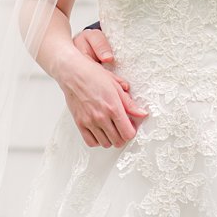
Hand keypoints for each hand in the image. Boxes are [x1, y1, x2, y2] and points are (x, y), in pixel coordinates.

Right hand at [61, 26, 145, 147]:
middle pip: (118, 141)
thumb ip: (130, 104)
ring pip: (106, 143)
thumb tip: (142, 113)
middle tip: (122, 127)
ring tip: (111, 128)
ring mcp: (89, 121)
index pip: (128, 133)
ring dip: (111, 139)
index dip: (132, 131)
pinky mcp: (80, 123)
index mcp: (113, 107)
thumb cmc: (94, 76)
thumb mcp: (116, 86)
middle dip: (123, 136)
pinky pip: (91, 142)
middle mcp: (101, 117)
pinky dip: (98, 140)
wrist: (73, 73)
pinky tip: (100, 131)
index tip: (131, 125)